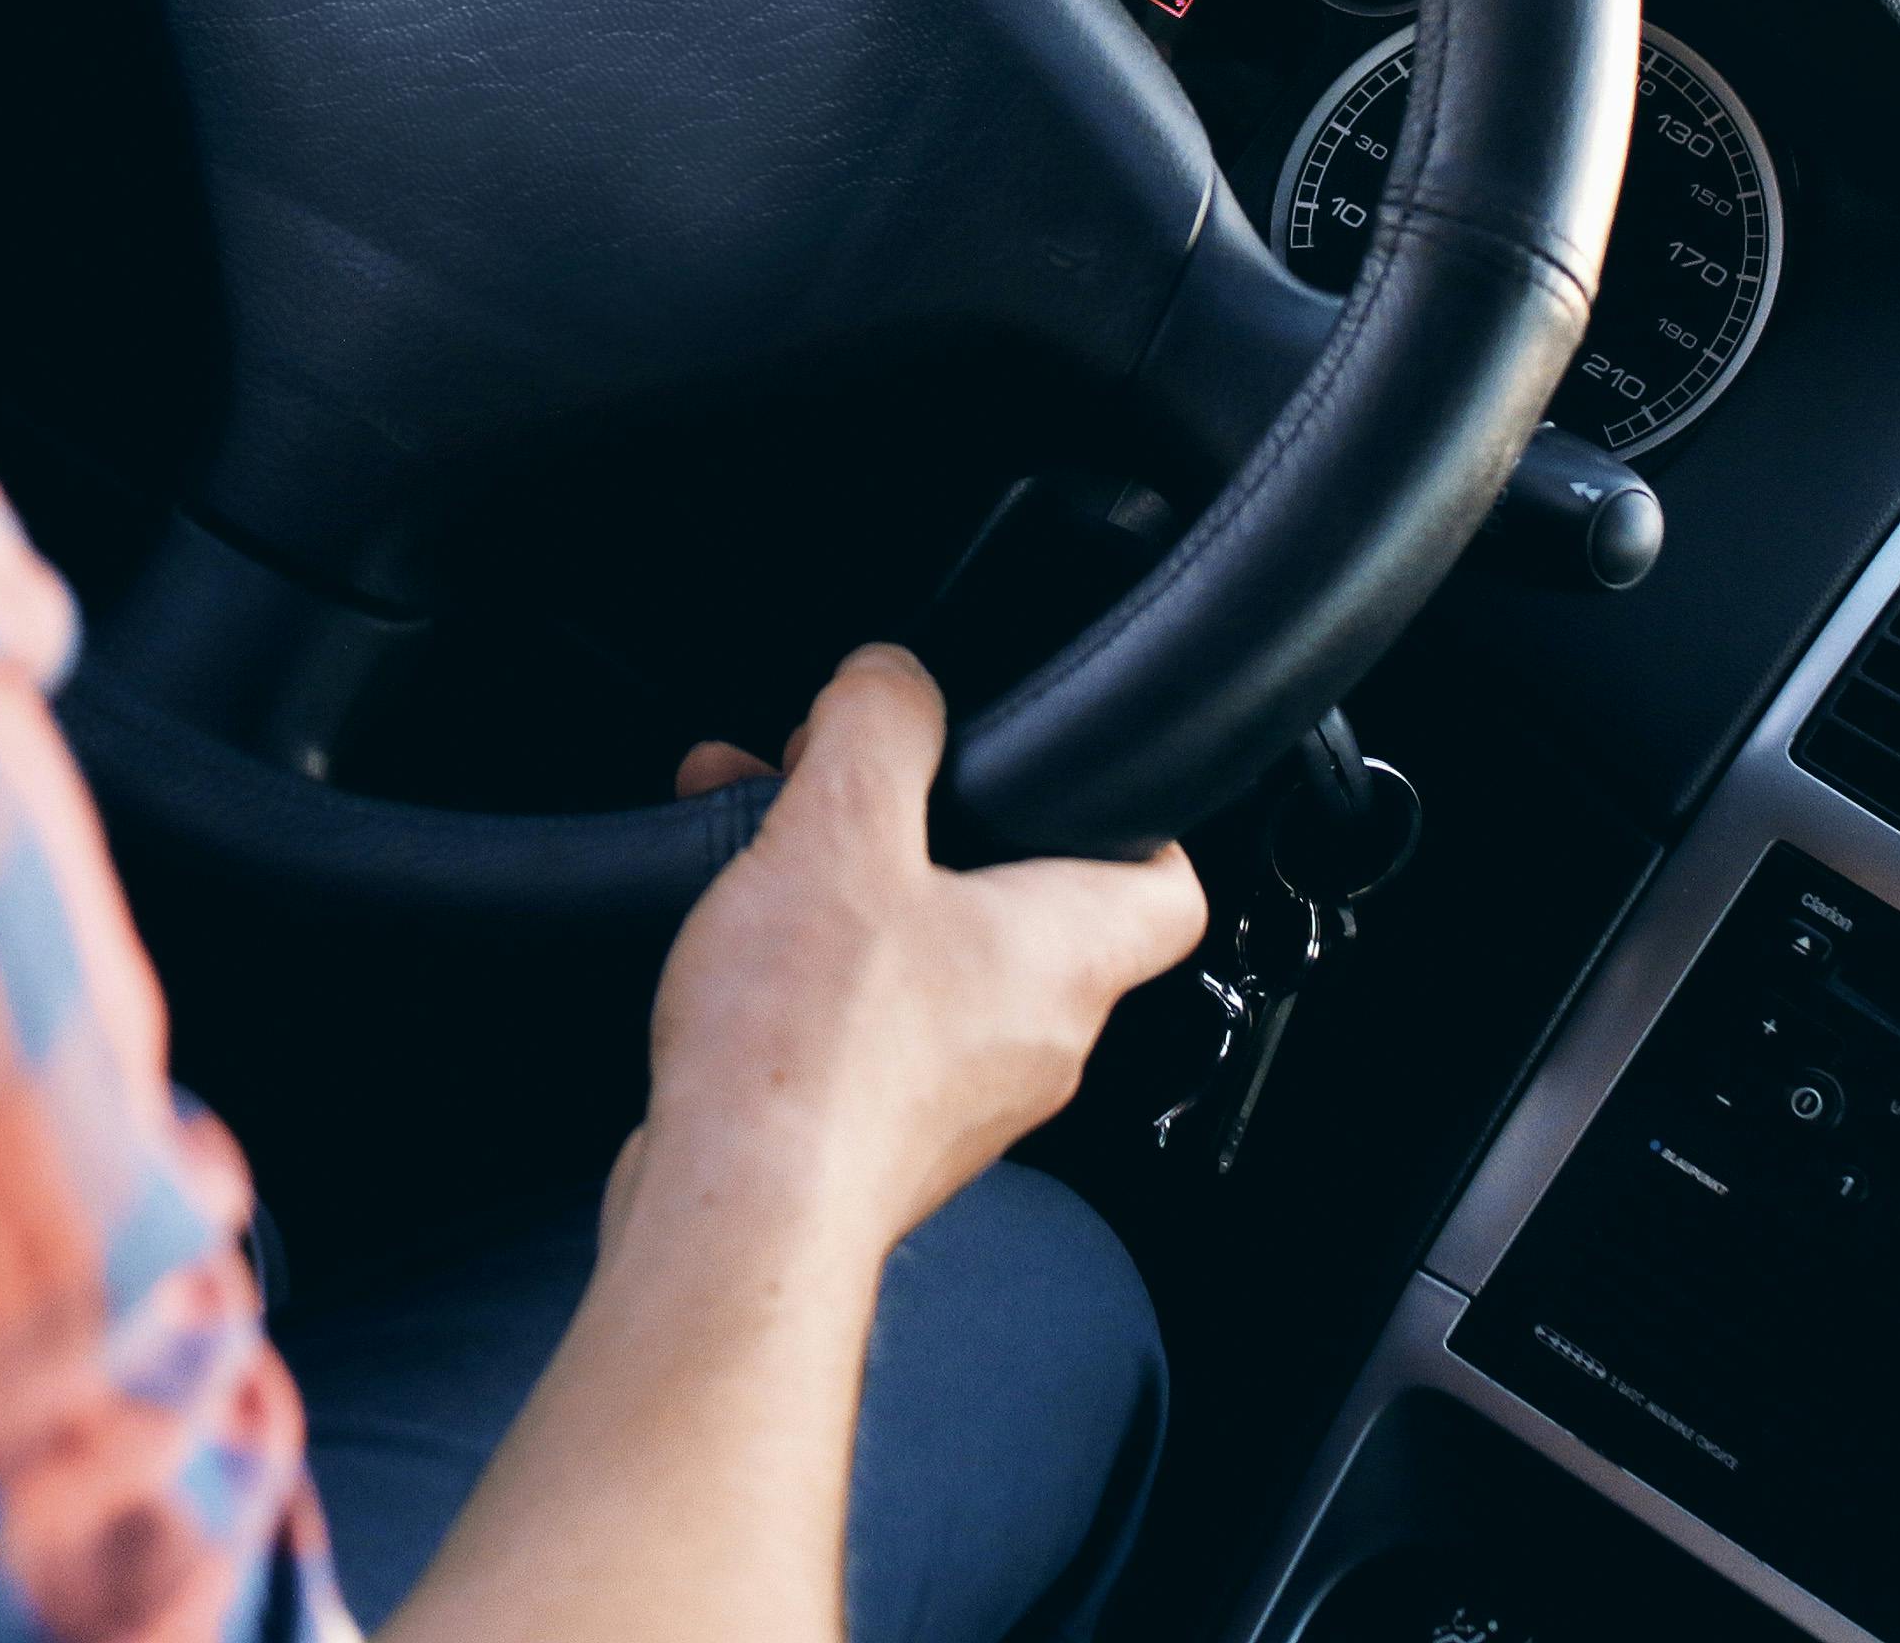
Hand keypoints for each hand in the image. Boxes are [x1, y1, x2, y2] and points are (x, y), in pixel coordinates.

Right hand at [624, 647, 1207, 1264]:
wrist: (736, 1222)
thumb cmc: (808, 1055)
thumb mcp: (841, 829)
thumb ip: (879, 726)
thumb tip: (892, 679)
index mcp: (1066, 955)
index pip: (1168, 884)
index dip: (1133, 818)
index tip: (1070, 776)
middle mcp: (1035, 1039)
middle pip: (1021, 910)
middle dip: (926, 832)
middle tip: (850, 785)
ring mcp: (960, 1101)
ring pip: (928, 962)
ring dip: (850, 891)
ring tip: (758, 842)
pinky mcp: (879, 1140)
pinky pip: (865, 1028)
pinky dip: (808, 970)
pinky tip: (730, 941)